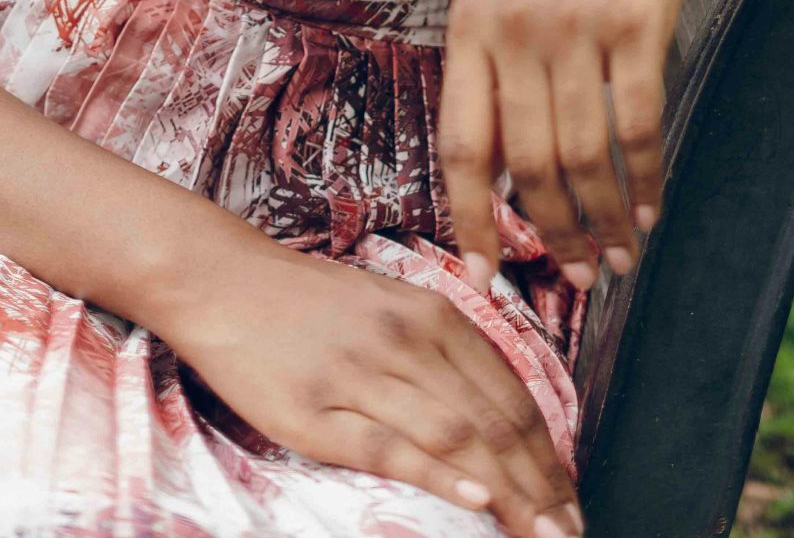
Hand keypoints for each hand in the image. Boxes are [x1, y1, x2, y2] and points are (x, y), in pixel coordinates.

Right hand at [160, 236, 582, 535]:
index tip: (569, 499)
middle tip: (568, 532)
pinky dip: (440, 475)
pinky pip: (391, 446)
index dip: (548, 454)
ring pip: (457, 438)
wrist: (225, 280)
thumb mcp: (390, 309)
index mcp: (433, 316)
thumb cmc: (309, 301)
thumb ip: (443, 355)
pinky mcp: (319, 411)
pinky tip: (475, 499)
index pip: (511, 396)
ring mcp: (365, 374)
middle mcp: (410, 340)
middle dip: (540, 486)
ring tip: (538, 533)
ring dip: (508, 492)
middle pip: (495, 422)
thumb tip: (497, 416)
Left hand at [438, 0, 751, 291]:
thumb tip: (499, 183)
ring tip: (621, 255)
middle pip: (527, 166)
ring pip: (583, 157)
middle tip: (579, 277)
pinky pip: (638, 127)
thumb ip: (498, 74)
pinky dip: (648, 179)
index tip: (483, 278)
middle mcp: (513, 26)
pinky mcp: (635, 21)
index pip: (461, 146)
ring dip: (605, 220)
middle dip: (554, 236)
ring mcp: (574, 23)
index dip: (471, 222)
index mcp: (471, 24)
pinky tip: (654, 206)